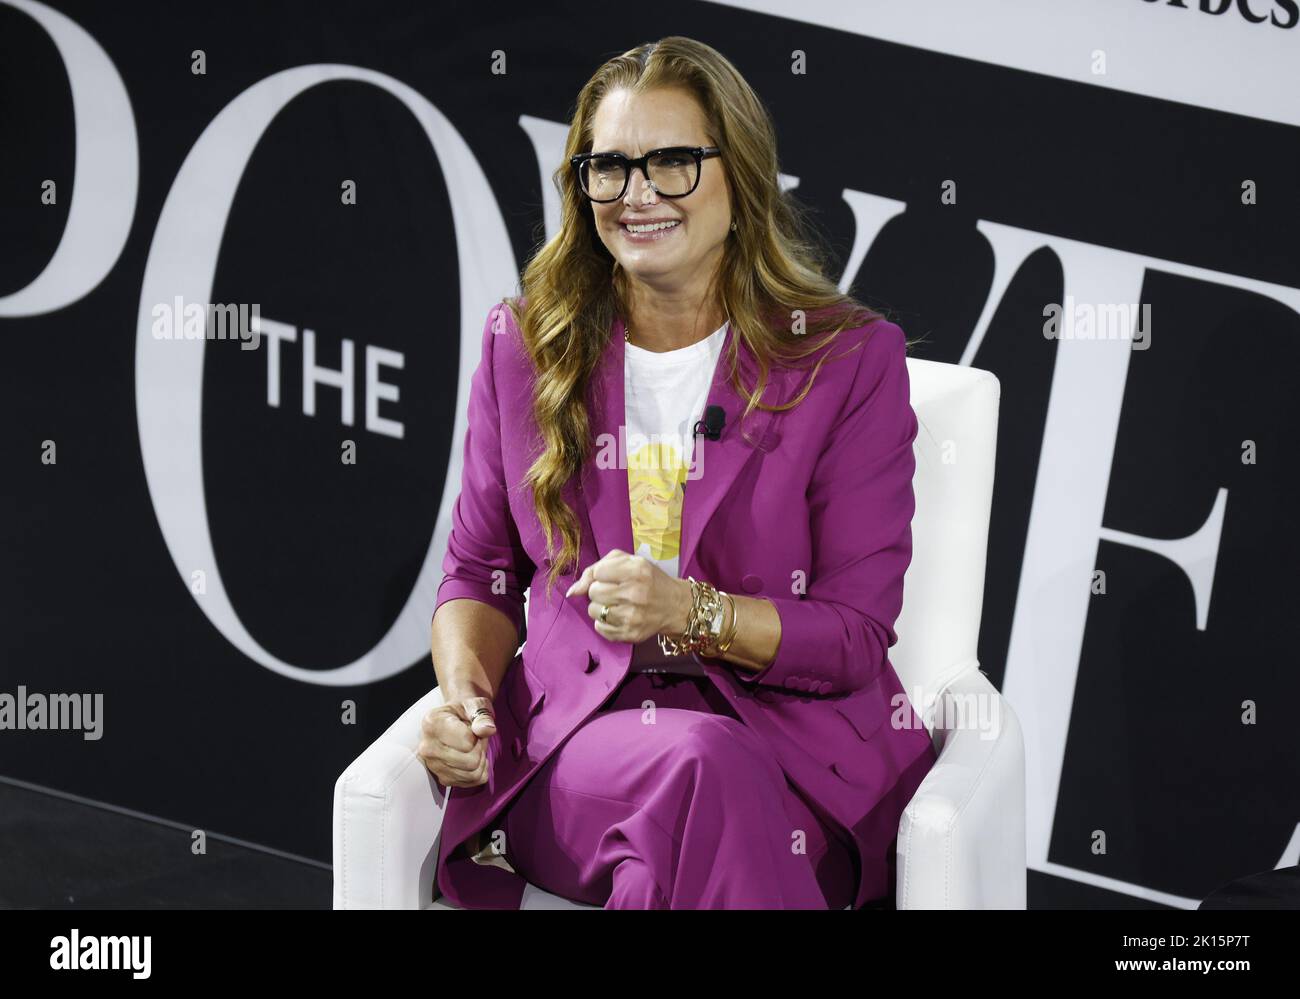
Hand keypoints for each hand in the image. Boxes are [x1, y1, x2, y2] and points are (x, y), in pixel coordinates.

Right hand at [417, 694, 496, 787]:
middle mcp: (427, 748)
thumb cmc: (465, 710)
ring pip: (473, 774)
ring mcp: (433, 766)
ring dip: (480, 760)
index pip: (467, 742)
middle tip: (475, 738)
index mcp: (432, 724)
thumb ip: (482, 716)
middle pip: (471, 762)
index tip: (471, 726)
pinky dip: (479, 770)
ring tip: (472, 746)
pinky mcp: (443, 779)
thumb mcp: (475, 705)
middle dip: (480, 749)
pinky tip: (472, 757)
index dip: (477, 734)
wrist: (455, 718)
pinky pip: (473, 781)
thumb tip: (487, 730)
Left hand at [564, 549, 690, 643]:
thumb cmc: (648, 580)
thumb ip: (597, 568)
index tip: (612, 578)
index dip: (600, 575)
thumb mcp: (629, 562)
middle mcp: (635, 593)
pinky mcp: (630, 635)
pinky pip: (600, 628)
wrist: (675, 606)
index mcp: (636, 570)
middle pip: (593, 592)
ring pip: (593, 611)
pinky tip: (619, 617)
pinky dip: (605, 622)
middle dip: (600, 591)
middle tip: (616, 592)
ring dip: (601, 607)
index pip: (597, 573)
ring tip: (617, 604)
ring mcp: (632, 617)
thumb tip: (573, 591)